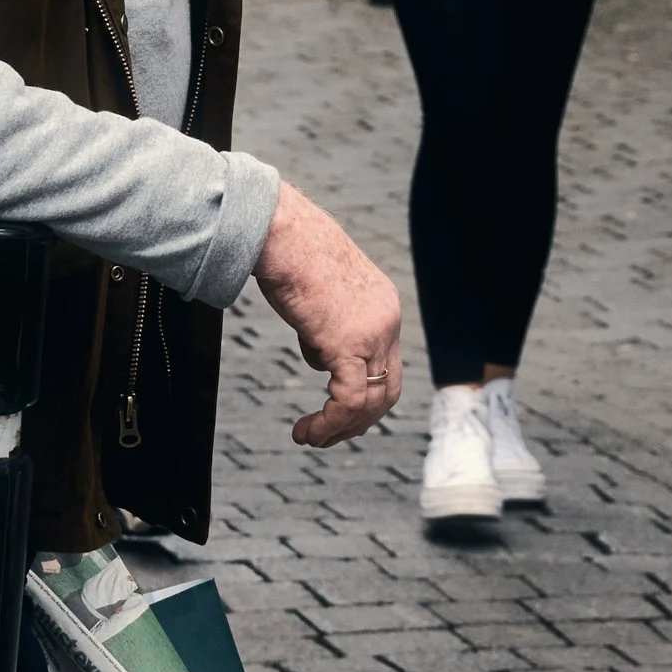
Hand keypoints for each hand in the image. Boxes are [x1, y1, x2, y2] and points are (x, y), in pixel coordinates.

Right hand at [251, 184, 403, 447]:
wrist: (283, 233)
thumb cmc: (291, 254)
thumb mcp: (318, 296)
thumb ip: (327, 327)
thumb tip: (320, 357)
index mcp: (384, 307)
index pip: (387, 365)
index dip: (365, 395)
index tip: (336, 412)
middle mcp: (386, 322)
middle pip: (388, 389)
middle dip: (360, 421)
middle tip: (329, 436)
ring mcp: (372, 334)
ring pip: (370, 402)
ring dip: (340, 429)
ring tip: (310, 438)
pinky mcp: (349, 344)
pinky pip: (348, 400)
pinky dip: (329, 423)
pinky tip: (306, 431)